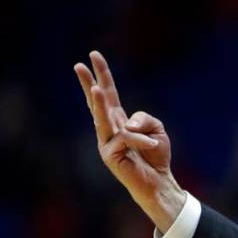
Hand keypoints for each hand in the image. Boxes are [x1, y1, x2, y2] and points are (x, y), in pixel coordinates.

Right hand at [73, 50, 184, 232]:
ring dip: (99, 104)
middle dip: (89, 83)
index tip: (94, 55)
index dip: (103, 75)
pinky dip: (141, 140)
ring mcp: (107, 142)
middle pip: (97, 103)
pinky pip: (125, 138)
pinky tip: (151, 146)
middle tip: (79, 64)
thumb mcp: (157, 130)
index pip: (109, 94)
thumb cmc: (156, 156)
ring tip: (97, 89)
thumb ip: (144, 119)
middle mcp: (109, 129)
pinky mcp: (109, 155)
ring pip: (102, 119)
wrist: (159, 182)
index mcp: (119, 120)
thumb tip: (127, 123)